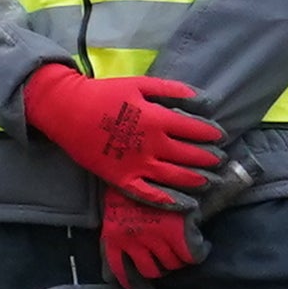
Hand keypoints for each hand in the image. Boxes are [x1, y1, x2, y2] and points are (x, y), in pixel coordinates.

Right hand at [20, 63, 226, 207]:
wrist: (66, 110)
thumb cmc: (103, 94)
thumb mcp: (139, 84)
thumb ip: (172, 90)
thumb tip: (205, 100)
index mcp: (157, 118)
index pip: (195, 129)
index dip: (211, 134)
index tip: (220, 136)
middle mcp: (151, 144)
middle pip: (190, 155)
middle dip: (210, 158)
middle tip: (220, 160)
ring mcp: (137, 165)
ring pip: (177, 177)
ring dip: (198, 180)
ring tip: (211, 180)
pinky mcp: (123, 180)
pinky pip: (151, 195)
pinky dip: (171, 202)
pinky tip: (188, 204)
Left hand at [94, 195, 203, 288]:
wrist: (154, 157)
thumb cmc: (134, 184)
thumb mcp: (116, 211)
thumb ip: (114, 241)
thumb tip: (107, 278)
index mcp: (114, 235)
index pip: (121, 273)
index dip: (136, 288)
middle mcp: (132, 240)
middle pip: (152, 272)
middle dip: (163, 268)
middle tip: (170, 260)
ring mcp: (155, 236)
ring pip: (173, 265)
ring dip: (179, 259)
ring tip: (182, 246)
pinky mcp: (178, 230)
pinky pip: (193, 255)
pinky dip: (200, 251)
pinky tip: (201, 242)